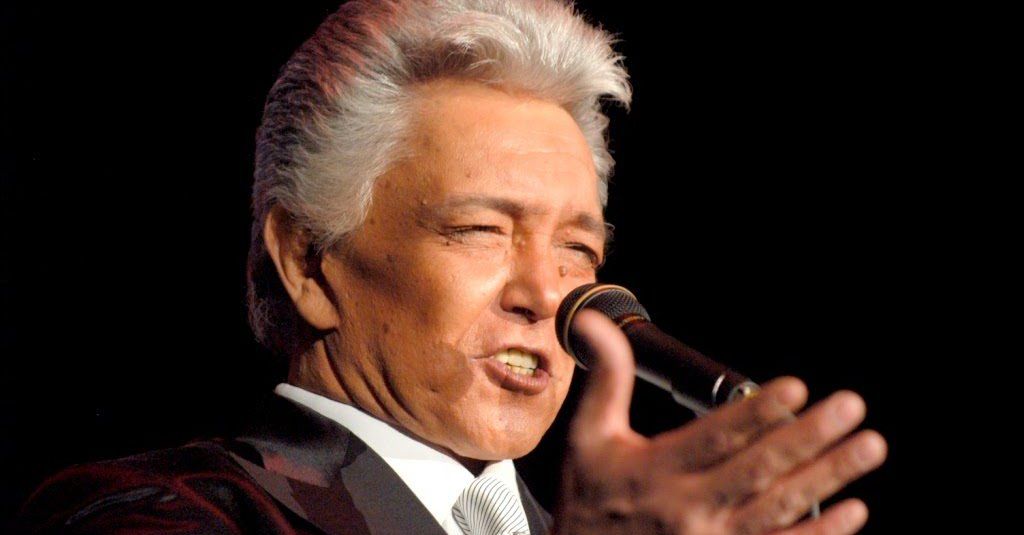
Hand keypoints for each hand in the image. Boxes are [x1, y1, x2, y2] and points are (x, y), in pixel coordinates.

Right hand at [553, 310, 887, 534]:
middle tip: (850, 406)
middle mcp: (688, 509)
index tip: (795, 387)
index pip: (716, 437)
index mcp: (655, 470)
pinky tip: (852, 512)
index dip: (757, 412)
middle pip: (759, 469)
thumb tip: (596, 323)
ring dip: (828, 476)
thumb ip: (605, 380)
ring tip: (869, 446)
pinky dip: (818, 534)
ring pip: (780, 507)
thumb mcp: (587, 438)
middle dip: (809, 436)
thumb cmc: (586, 503)